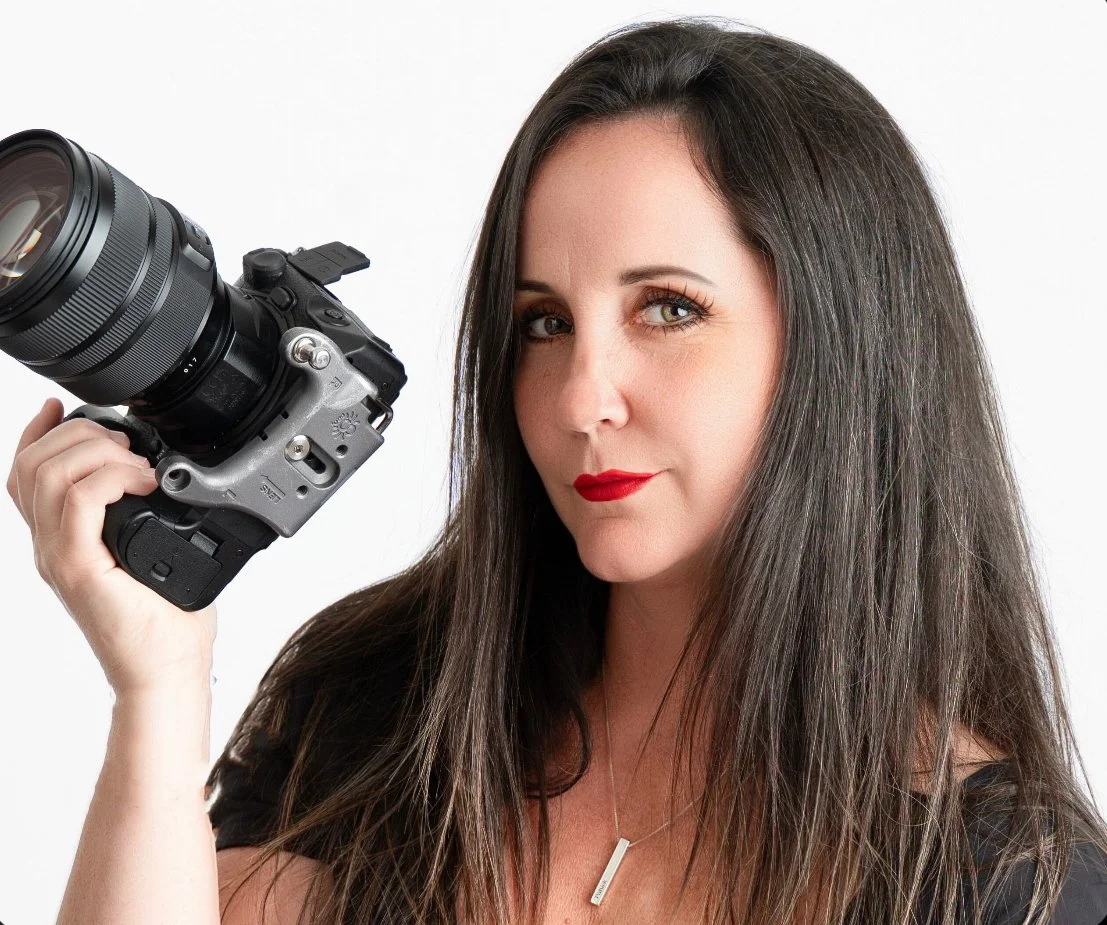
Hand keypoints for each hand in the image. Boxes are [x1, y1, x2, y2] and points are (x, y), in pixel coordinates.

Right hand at [6, 398, 216, 695]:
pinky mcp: (78, 568)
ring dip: (99, 452)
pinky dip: (112, 477)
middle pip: (32, 464)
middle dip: (79, 433)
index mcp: (61, 540)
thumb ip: (144, 516)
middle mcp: (49, 546)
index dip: (36, 433)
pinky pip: (78, 501)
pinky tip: (143, 483)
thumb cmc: (166, 621)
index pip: (26, 475)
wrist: (164, 671)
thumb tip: (170, 479)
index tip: (60, 407)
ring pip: (50, 474)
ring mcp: (58, 557)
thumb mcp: (153, 553)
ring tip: (139, 466)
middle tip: (125, 442)